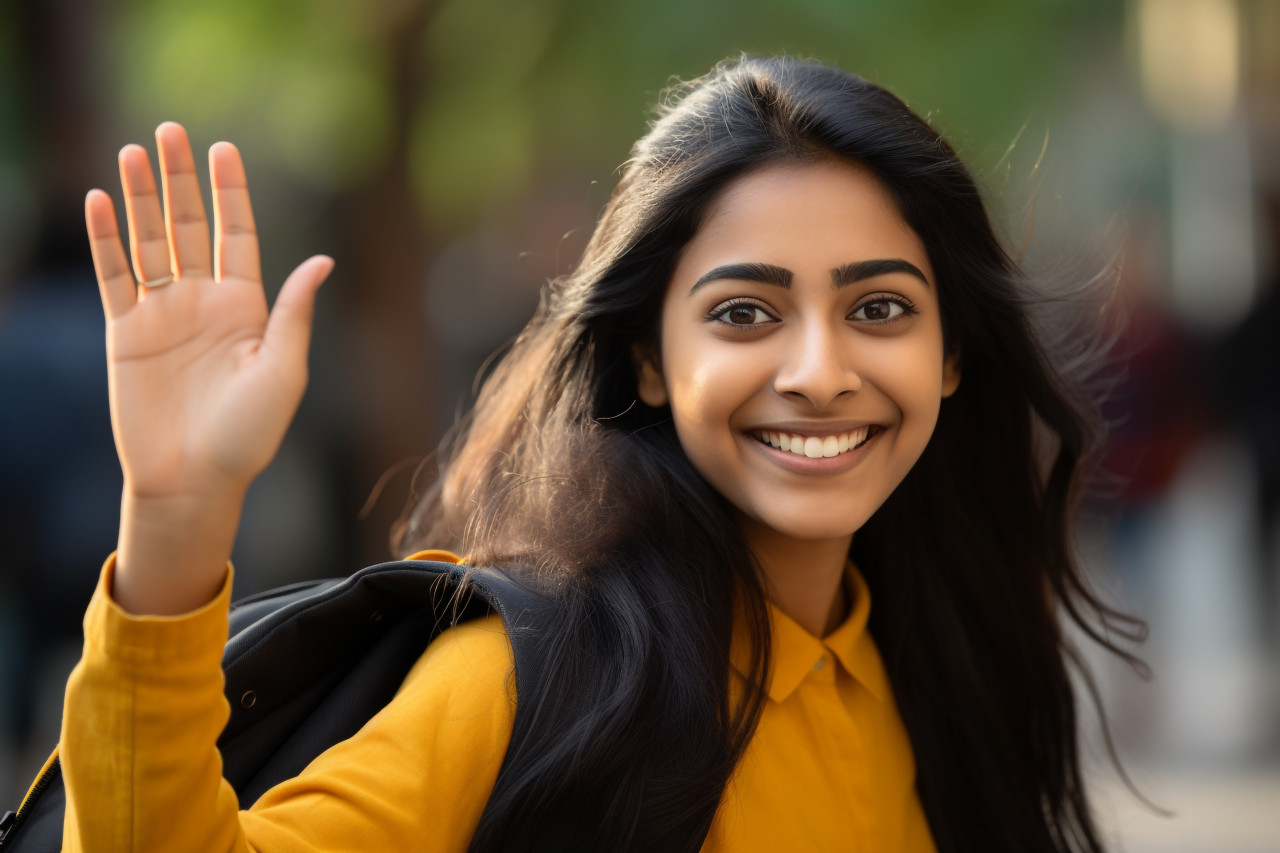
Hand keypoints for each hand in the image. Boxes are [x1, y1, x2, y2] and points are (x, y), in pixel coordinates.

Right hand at [85, 122, 332, 613]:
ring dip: (140, 198)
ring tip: (131, 152)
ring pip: (149, 243)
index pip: (237, 235)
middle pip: (190, 227)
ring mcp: (163, 316)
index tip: (222, 149)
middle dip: (181, 180)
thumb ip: (294, 314)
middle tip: (169, 131)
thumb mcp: (283, 372)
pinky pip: (114, 277)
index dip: (230, 193)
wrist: (194, 481)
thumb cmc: (249, 436)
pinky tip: (98, 203)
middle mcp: (205, 303)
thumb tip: (323, 260)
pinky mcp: (125, 335)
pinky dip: (105, 240)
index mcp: (248, 309)